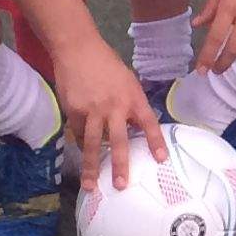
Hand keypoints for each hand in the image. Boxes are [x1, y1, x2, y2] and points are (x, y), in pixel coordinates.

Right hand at [62, 43, 166, 193]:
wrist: (78, 49)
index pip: (148, 123)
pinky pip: (78, 132)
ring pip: (92, 144)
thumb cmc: (106, 64)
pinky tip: (81, 151)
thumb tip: (134, 128)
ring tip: (91, 186)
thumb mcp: (127, 81)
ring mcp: (92, 110)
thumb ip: (131, 104)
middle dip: (120, 164)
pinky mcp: (73, 111)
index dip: (156, 141)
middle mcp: (114, 106)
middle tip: (122, 185)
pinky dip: (80, 142)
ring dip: (91, 167)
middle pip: (118, 140)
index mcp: (133, 97)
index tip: (161, 159)